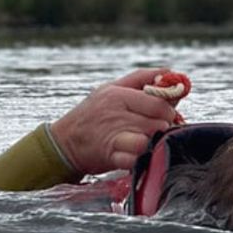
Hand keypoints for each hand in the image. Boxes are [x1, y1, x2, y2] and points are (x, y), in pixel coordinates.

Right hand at [50, 68, 177, 174]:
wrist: (63, 143)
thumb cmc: (91, 114)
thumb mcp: (111, 89)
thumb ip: (140, 79)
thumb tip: (169, 73)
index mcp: (118, 95)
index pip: (159, 103)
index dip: (168, 111)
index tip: (165, 115)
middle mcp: (115, 114)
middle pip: (158, 124)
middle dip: (161, 129)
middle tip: (155, 131)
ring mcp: (113, 136)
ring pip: (149, 141)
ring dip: (152, 144)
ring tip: (146, 142)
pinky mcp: (110, 156)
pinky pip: (135, 159)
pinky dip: (139, 159)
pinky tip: (135, 155)